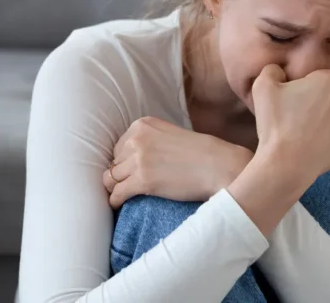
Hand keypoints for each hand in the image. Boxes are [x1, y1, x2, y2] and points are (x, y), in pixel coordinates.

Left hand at [103, 117, 252, 208]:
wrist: (219, 166)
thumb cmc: (202, 153)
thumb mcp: (171, 134)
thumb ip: (150, 140)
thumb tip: (131, 158)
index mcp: (143, 125)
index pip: (119, 146)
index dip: (125, 161)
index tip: (132, 172)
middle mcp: (137, 139)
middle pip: (114, 162)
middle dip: (121, 175)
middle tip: (130, 186)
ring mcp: (138, 159)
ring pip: (110, 178)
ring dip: (116, 188)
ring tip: (123, 197)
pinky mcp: (142, 180)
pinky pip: (116, 194)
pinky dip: (115, 201)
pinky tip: (120, 205)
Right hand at [226, 65, 329, 235]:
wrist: (287, 163)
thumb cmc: (275, 122)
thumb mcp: (263, 87)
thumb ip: (272, 70)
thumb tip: (279, 70)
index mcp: (329, 78)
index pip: (316, 78)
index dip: (302, 88)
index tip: (290, 102)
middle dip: (317, 101)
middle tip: (297, 116)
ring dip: (326, 117)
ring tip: (305, 131)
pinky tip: (315, 141)